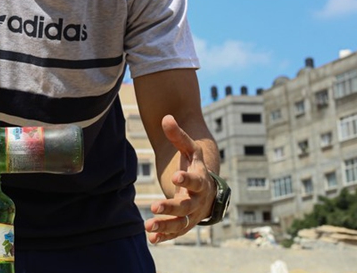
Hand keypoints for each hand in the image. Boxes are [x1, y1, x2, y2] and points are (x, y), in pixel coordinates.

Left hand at [144, 115, 215, 243]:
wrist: (207, 188)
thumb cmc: (194, 165)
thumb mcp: (189, 149)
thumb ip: (178, 135)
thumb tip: (166, 117)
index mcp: (200, 180)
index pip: (195, 181)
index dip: (186, 180)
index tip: (175, 177)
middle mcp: (198, 200)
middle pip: (186, 206)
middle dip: (171, 207)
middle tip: (155, 205)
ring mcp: (192, 214)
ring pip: (181, 223)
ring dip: (165, 225)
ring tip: (148, 226)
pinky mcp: (185, 223)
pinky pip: (176, 232)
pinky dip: (165, 236)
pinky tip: (151, 239)